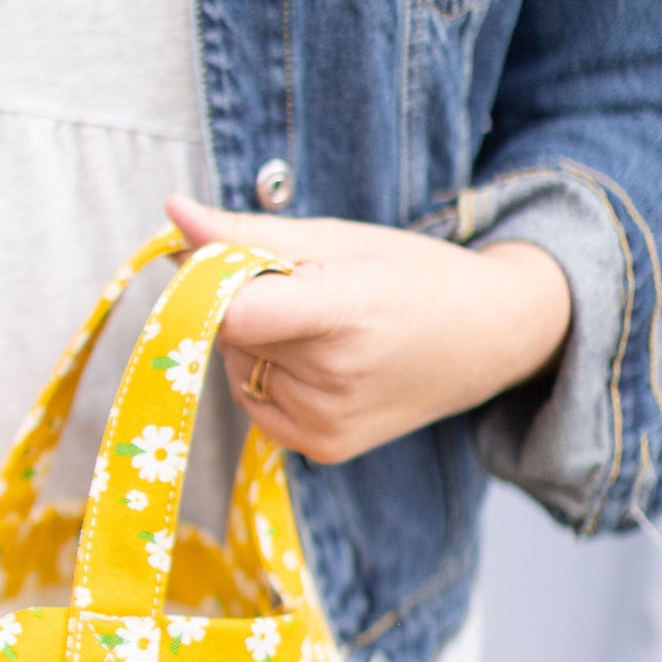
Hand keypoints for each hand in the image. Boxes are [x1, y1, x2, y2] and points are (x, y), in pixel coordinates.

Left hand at [165, 197, 571, 464]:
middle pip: (231, 333)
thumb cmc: (413, 276)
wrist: (488, 339)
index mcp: (346, 313)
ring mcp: (326, 423)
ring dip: (252, 342)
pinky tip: (312, 360)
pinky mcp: (321, 449)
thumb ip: (247, 231)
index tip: (217, 261)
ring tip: (316, 326)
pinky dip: (263, 375)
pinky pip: (251, 401)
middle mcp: (334, 380)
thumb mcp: (337, 238)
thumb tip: (172, 211)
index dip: (213, 284)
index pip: (237, 312)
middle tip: (300, 288)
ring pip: (233, 367)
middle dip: (242, 303)